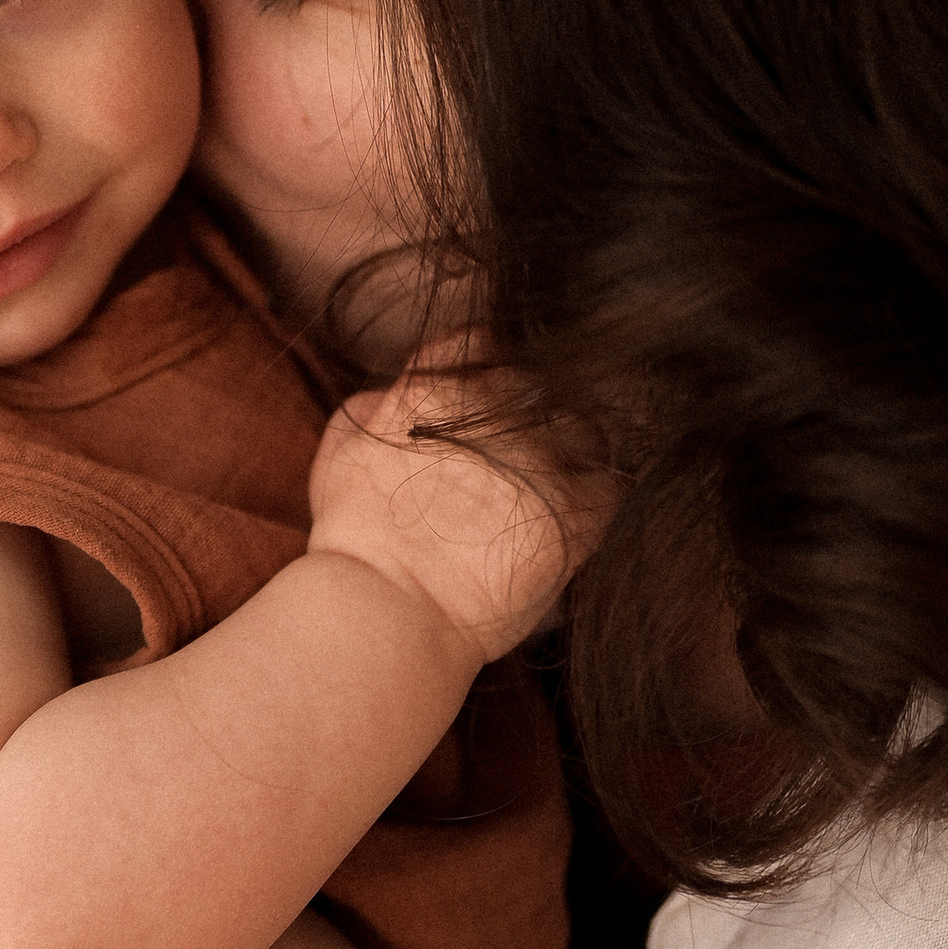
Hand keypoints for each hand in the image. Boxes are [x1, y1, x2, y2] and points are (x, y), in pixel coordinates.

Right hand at [306, 344, 609, 660]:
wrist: (387, 607)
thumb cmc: (354, 542)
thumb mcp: (337, 454)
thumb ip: (368, 409)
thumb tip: (388, 393)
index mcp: (436, 388)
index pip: (480, 342)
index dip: (486, 370)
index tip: (484, 402)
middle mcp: (492, 406)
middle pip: (535, 384)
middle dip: (527, 412)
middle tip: (517, 457)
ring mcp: (539, 452)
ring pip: (581, 426)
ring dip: (570, 448)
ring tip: (551, 487)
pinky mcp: (575, 505)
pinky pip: (610, 481)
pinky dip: (598, 494)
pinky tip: (578, 516)